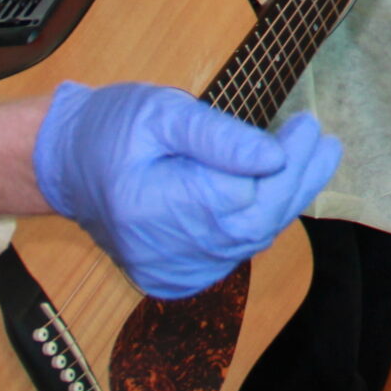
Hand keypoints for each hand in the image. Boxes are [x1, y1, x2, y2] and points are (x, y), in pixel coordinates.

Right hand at [31, 82, 340, 299]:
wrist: (66, 165)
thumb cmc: (112, 129)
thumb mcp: (163, 112)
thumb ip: (218, 136)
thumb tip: (274, 156)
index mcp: (150, 206)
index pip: (240, 195)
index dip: (283, 162)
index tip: (307, 124)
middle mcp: (160, 251)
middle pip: (252, 225)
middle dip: (296, 183)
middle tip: (324, 143)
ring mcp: (167, 271)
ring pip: (248, 243)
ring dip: (284, 202)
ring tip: (314, 159)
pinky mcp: (173, 278)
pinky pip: (232, 254)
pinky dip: (258, 224)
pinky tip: (275, 192)